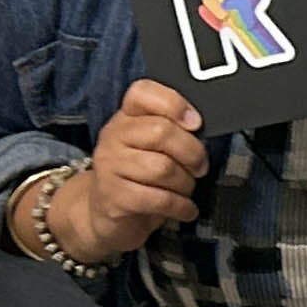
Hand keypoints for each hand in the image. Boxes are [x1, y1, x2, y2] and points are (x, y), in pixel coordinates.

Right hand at [49, 79, 206, 261]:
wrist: (103, 214)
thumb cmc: (137, 177)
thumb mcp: (151, 148)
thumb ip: (172, 132)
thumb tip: (203, 132)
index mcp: (125, 117)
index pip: (142, 93)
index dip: (173, 103)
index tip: (195, 123)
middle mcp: (114, 136)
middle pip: (161, 132)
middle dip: (192, 153)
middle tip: (199, 167)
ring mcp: (110, 166)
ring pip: (163, 168)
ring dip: (186, 183)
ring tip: (186, 189)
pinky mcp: (114, 196)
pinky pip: (159, 199)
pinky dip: (181, 206)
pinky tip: (185, 209)